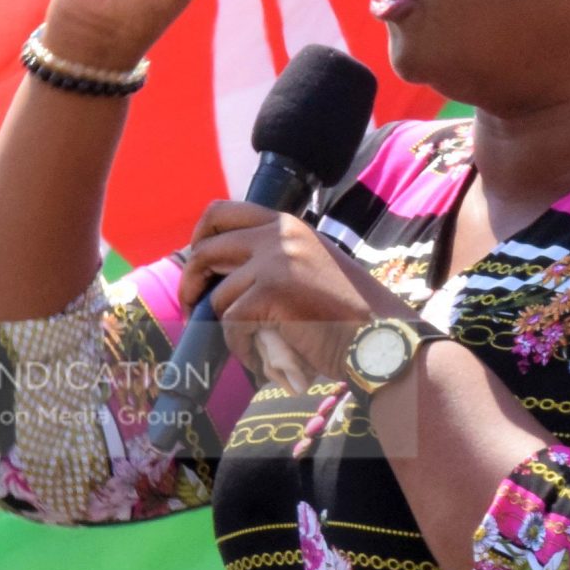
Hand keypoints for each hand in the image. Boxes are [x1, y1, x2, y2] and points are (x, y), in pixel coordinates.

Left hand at [178, 201, 409, 389]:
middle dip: (191, 282)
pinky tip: (260, 357)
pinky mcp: (271, 292)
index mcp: (288, 225)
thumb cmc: (348, 313)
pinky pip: (231, 323)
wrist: (379, 336)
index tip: (199, 265)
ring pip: (218, 297)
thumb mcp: (312, 265)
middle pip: (206, 249)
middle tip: (192, 309)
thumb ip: (276, 258)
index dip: (200, 237)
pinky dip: (240, 347)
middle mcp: (279, 235)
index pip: (222, 211)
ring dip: (226, 328)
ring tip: (249, 345)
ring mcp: (275, 261)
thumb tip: (224, 274)